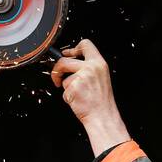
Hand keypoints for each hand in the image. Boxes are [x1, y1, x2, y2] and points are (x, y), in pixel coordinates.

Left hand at [50, 39, 130, 153]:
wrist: (103, 116)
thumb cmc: (101, 101)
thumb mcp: (101, 77)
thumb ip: (89, 67)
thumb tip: (70, 61)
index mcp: (99, 63)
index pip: (85, 44)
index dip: (72, 49)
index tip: (67, 55)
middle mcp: (91, 67)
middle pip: (64, 60)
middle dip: (57, 69)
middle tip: (58, 76)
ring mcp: (81, 77)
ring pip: (64, 76)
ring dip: (65, 85)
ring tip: (76, 94)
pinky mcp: (73, 87)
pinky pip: (64, 90)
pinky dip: (67, 97)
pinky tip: (77, 100)